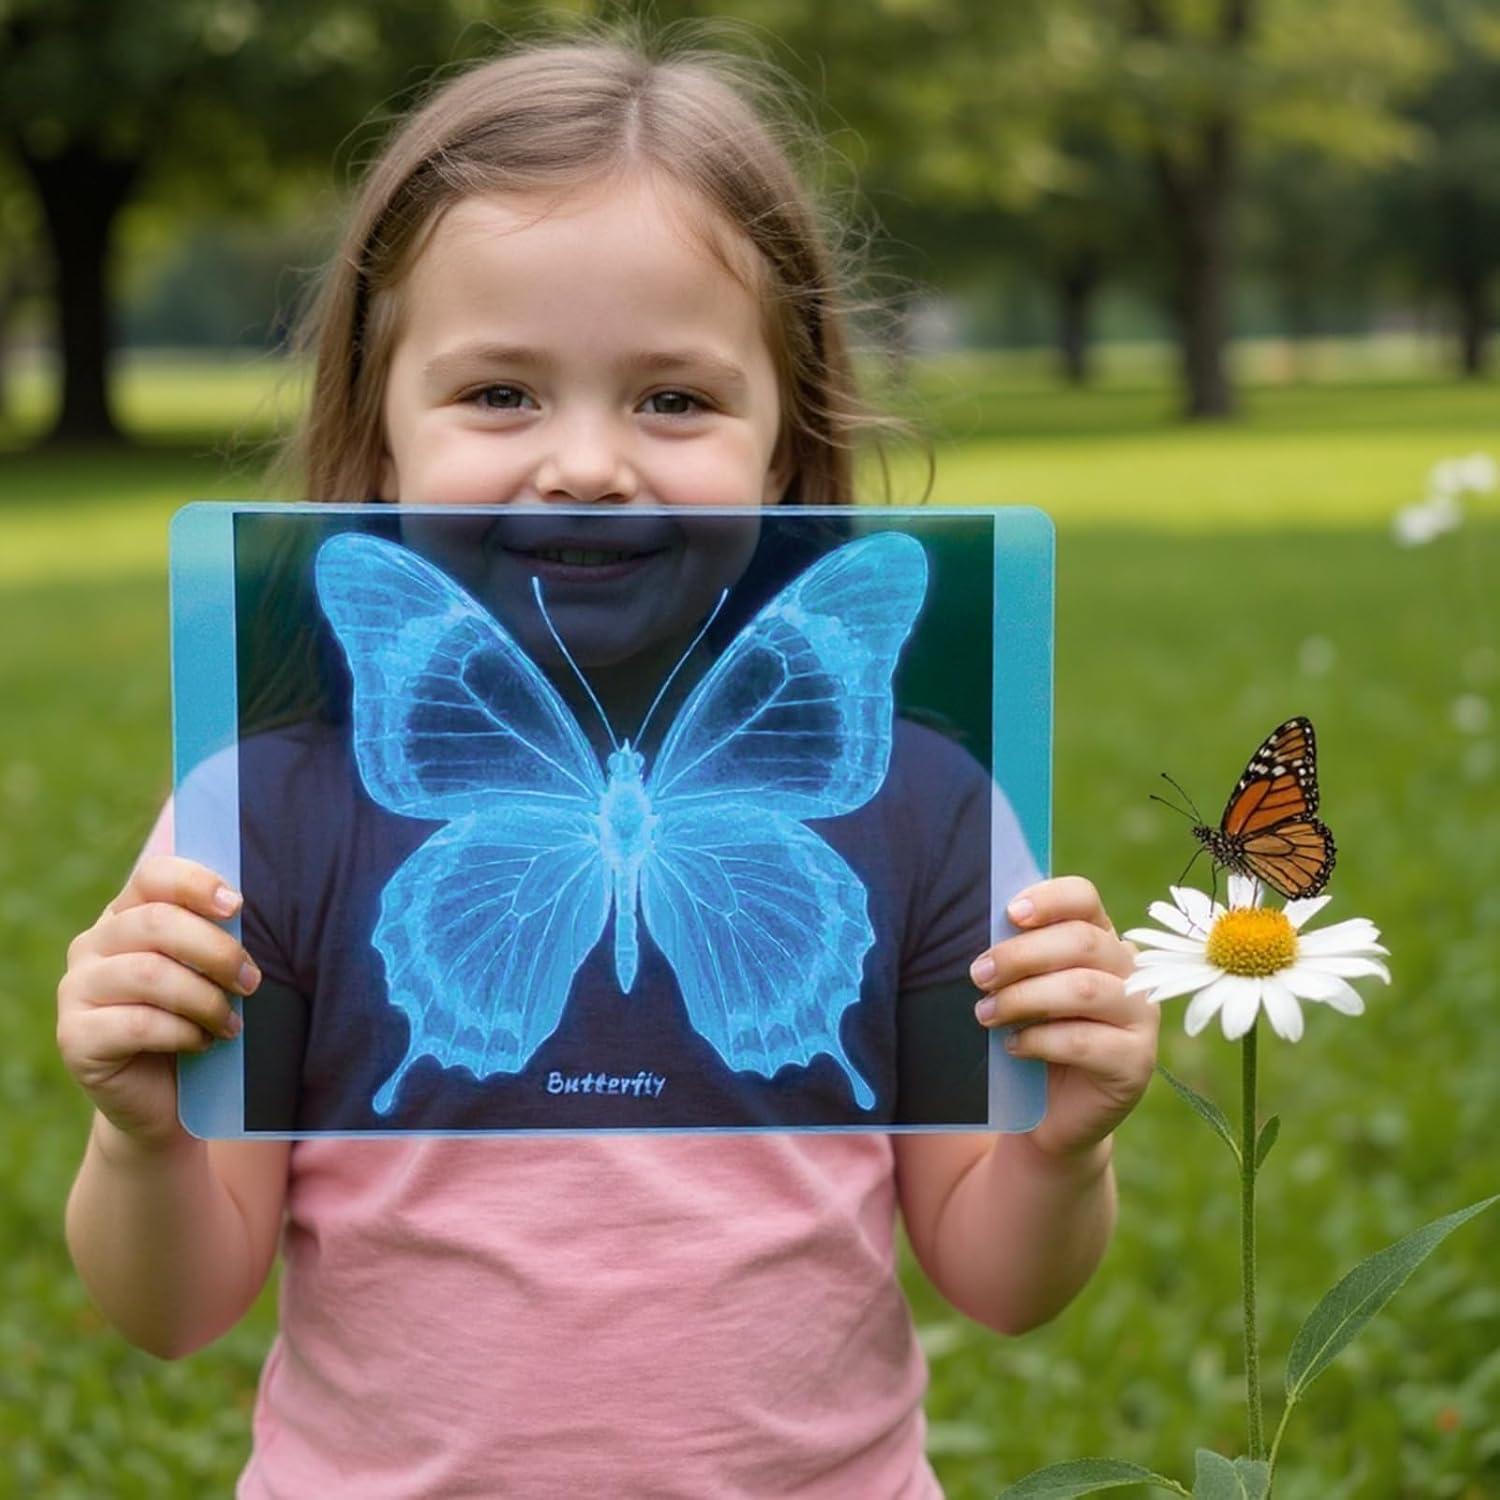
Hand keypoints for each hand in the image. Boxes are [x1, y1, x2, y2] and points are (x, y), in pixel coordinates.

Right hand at [57, 856, 260, 1147]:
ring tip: (231, 1022)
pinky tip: (202, 1043)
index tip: (237, 906)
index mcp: (126, 915)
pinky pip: (137, 1024)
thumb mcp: (207, 972)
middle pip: (157, 923)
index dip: (196, 884)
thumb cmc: (196, 1020)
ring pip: (149, 973)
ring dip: (205, 998)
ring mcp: (76, 990)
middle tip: (251, 982)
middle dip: (217, 951)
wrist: (166, 1098)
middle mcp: (92, 945)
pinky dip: (183, 1032)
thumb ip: (213, 936)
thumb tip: (239, 909)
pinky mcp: (75, 1037)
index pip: (153, 877)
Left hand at [970, 875, 1156, 1160]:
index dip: (1049, 899)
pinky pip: (1084, 1041)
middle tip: (978, 975)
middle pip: (1082, 941)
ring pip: (1083, 988)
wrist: (1049, 1111)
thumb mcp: (1023, 988)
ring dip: (1024, 998)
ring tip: (986, 1014)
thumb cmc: (1032, 1034)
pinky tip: (1014, 1047)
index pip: (1084, 899)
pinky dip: (1039, 1041)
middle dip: (1021, 955)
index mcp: (1101, 939)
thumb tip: (985, 926)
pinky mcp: (1136, 1062)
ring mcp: (1141, 1016)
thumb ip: (1017, 956)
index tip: (1010, 913)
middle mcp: (1132, 972)